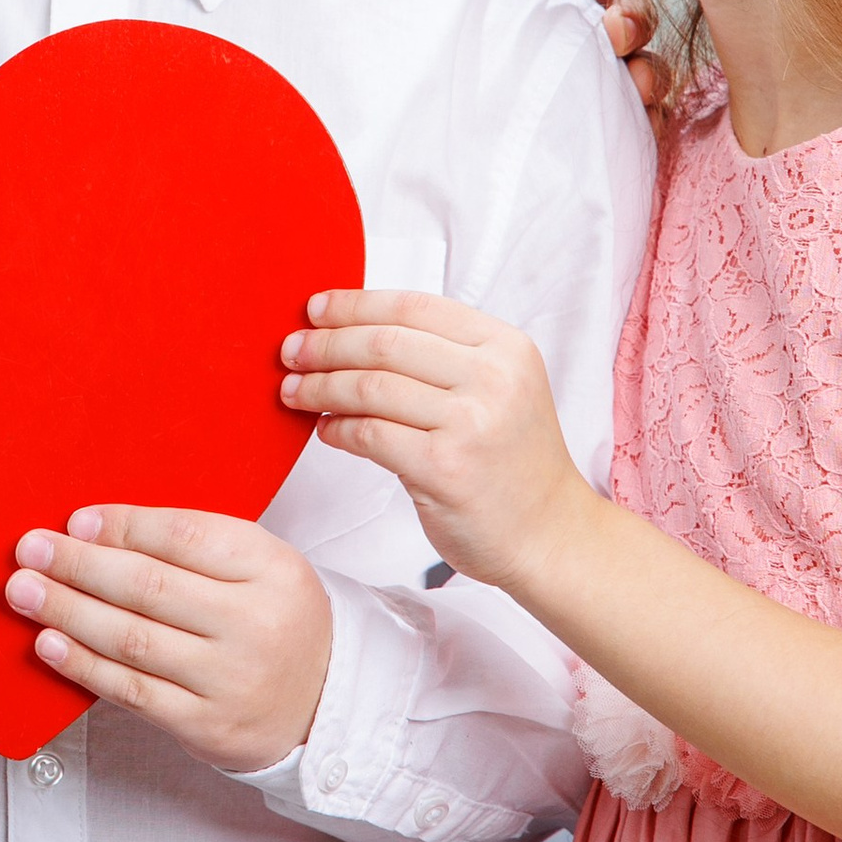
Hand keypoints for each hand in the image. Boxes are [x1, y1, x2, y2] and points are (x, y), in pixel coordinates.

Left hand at [3, 508, 331, 770]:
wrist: (325, 702)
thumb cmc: (273, 617)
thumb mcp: (256, 565)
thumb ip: (190, 543)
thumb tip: (93, 529)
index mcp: (270, 567)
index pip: (183, 535)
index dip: (121, 526)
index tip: (73, 521)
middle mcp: (254, 623)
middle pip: (148, 587)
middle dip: (78, 566)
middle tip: (29, 550)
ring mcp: (230, 679)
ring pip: (132, 639)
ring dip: (67, 612)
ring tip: (24, 592)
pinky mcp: (206, 725)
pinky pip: (132, 690)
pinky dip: (83, 665)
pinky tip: (49, 642)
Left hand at [280, 290, 597, 590]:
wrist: (551, 537)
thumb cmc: (511, 462)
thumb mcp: (497, 388)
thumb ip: (440, 355)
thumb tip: (350, 328)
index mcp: (504, 346)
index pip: (412, 307)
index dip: (353, 304)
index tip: (314, 310)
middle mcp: (494, 378)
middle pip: (383, 343)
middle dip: (325, 344)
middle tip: (290, 352)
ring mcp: (472, 424)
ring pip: (370, 387)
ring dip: (320, 387)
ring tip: (293, 391)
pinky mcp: (446, 469)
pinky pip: (370, 435)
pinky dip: (336, 429)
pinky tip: (325, 430)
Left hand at [442, 0, 663, 122]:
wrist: (394, 99)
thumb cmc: (422, 15)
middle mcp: (578, 16)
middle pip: (630, 5)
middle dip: (632, 13)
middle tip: (614, 29)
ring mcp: (590, 67)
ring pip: (643, 60)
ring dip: (648, 67)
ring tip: (636, 80)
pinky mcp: (592, 115)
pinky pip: (636, 115)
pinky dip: (649, 114)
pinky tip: (641, 116)